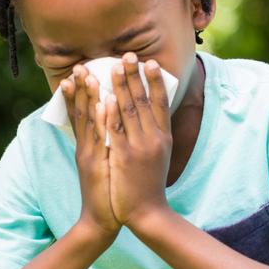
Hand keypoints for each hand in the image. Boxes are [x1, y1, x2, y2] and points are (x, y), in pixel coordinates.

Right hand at [60, 64, 120, 244]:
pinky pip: (101, 138)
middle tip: (78, 65)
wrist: (101, 220)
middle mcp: (85, 147)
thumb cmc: (106, 191)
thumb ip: (100, 145)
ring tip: (87, 75)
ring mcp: (91, 155)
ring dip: (87, 96)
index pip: (79, 113)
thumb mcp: (100, 165)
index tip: (76, 72)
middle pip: (81, 112)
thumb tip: (106, 127)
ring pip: (88, 120)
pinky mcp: (99, 165)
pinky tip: (102, 104)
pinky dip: (101, 120)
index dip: (76, 93)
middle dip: (80, 87)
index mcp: (86, 146)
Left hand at [105, 54, 172, 227]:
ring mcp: (138, 148)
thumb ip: (155, 134)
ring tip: (113, 66)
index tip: (150, 62)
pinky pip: (115, 131)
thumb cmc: (150, 183)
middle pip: (143, 101)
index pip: (160, 102)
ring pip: (128, 111)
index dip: (156, 81)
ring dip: (120, 86)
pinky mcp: (123, 158)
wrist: (147, 213)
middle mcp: (153, 139)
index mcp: (163, 137)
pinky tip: (105, 98)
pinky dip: (110, 114)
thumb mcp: (159, 155)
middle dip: (134, 76)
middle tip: (128, 54)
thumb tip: (150, 113)